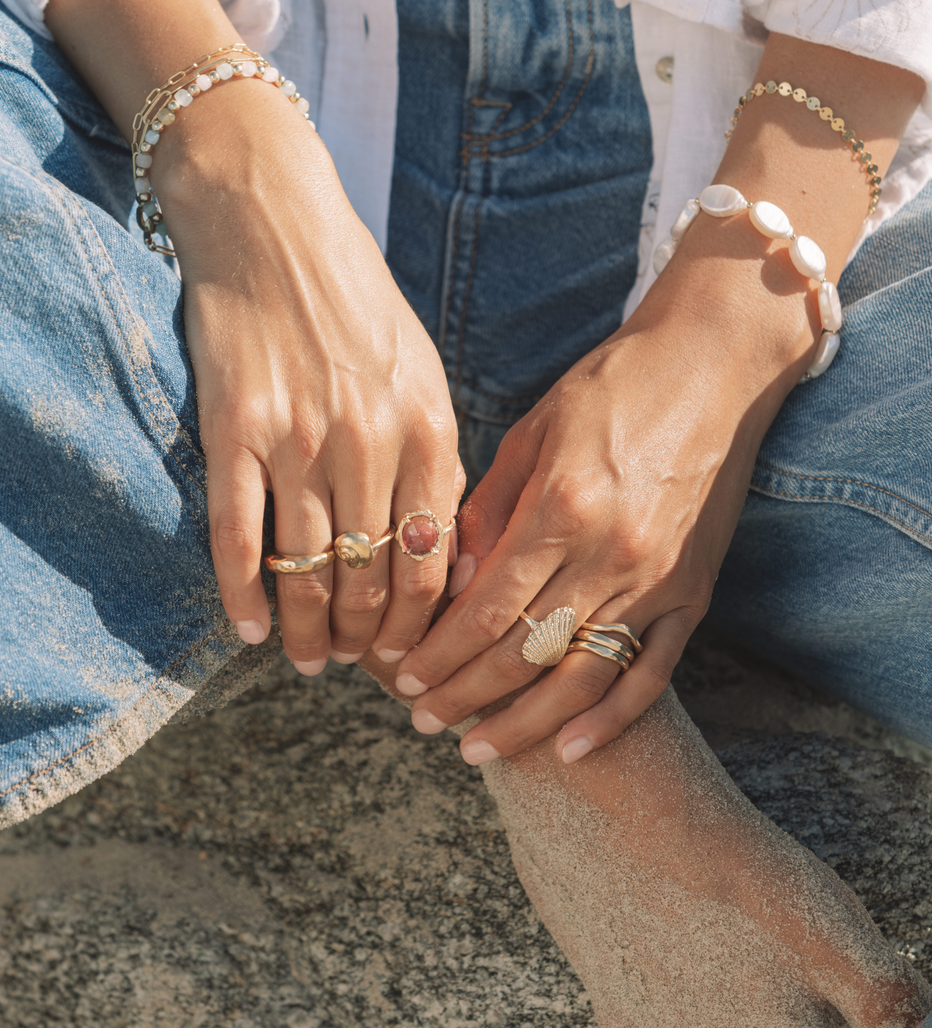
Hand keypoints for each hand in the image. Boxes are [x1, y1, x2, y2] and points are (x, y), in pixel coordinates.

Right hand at [156, 81, 461, 671]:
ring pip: (308, 570)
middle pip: (372, 578)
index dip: (423, 624)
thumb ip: (435, 456)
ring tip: (309, 660)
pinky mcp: (233, 430)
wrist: (274, 222)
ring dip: (310, 633)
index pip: (434, 560)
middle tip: (358, 666)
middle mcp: (368, 440)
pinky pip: (239, 537)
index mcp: (427, 427)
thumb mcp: (422, 371)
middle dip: (369, 642)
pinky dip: (243, 597)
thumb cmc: (356, 300)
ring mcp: (297, 438)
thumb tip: (437, 549)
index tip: (411, 655)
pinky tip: (251, 631)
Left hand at [394, 222, 819, 763]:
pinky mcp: (695, 592)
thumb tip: (453, 583)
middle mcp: (612, 553)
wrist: (712, 364)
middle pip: (525, 652)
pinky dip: (611, 719)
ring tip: (478, 749)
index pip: (487, 609)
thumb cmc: (610, 387)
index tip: (403, 679)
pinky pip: (652, 673)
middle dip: (464, 694)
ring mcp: (659, 579)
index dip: (440, 653)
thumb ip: (489, 512)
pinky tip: (568, 749)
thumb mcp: (532, 432)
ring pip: (581, 677)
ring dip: (524, 722)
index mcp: (563, 507)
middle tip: (422, 719)